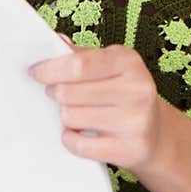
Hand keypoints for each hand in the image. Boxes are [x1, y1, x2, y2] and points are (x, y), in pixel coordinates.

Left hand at [28, 33, 166, 169]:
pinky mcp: (130, 148)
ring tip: (78, 113)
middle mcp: (137, 89)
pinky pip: (79, 144)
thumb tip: (56, 42)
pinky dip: (70, 139)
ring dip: (66, 117)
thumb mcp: (109, 65)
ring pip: (71, 117)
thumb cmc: (123, 93)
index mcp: (129, 61)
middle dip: (55, 93)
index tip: (36, 72)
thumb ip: (81, 54)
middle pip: (69, 92)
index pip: (79, 65)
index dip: (51, 69)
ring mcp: (136, 121)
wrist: (155, 132)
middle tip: (57, 94)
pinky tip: (78, 133)